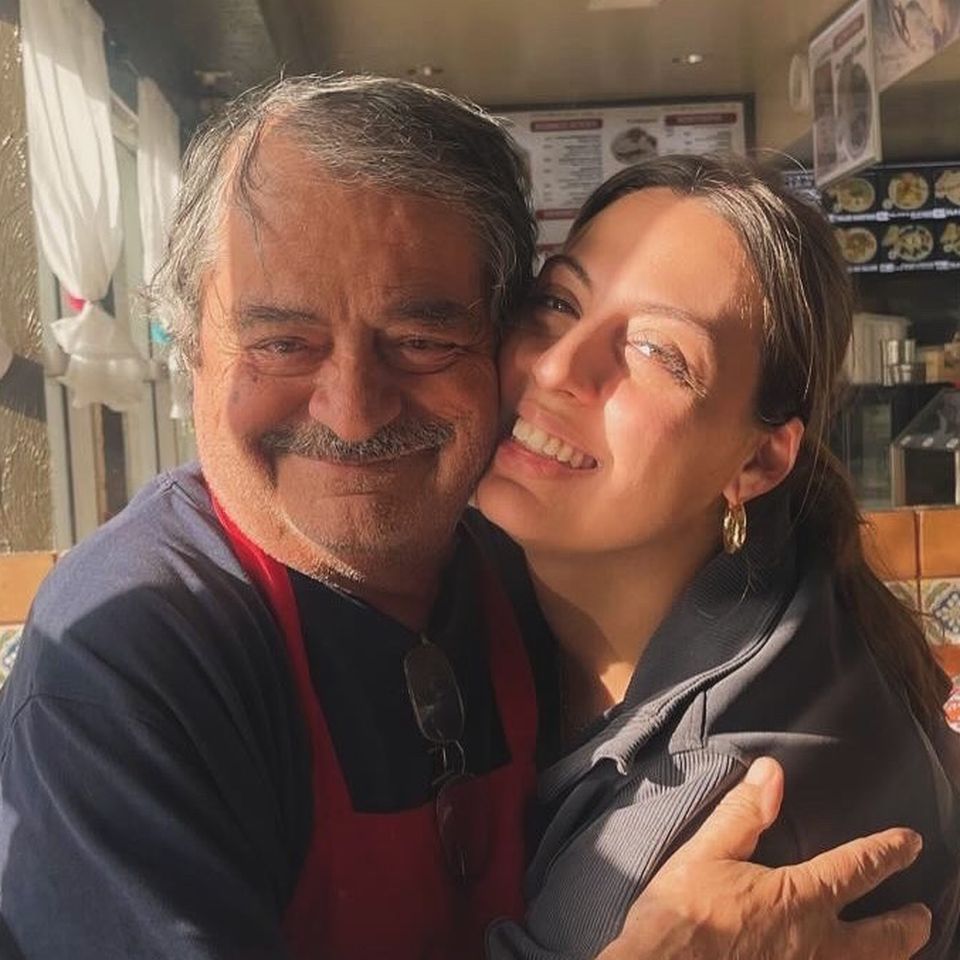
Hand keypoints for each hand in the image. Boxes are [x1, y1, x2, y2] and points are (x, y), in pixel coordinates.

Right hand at [598, 757, 930, 959]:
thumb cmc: (681, 916)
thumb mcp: (706, 852)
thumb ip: (744, 813)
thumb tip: (771, 773)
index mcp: (799, 899)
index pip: (858, 868)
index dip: (888, 851)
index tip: (910, 842)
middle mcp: (817, 944)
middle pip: (884, 938)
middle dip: (907, 923)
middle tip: (922, 913)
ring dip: (890, 955)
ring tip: (897, 947)